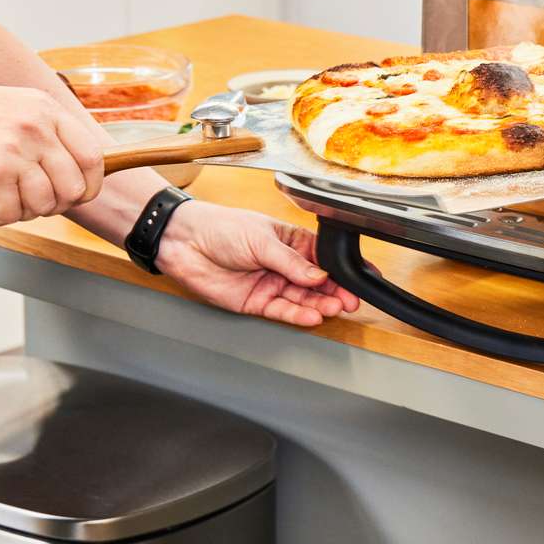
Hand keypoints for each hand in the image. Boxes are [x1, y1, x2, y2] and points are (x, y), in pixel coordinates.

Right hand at [0, 80, 103, 225]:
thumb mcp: (12, 108)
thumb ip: (43, 132)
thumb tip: (71, 172)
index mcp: (45, 109)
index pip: (92, 156)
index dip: (88, 185)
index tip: (74, 196)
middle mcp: (35, 128)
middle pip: (73, 188)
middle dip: (53, 205)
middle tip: (25, 202)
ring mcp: (14, 150)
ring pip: (43, 205)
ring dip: (21, 212)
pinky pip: (10, 214)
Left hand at [154, 200, 361, 326]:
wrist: (185, 242)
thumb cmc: (220, 227)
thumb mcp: (261, 239)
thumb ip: (291, 261)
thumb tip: (319, 276)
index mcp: (290, 240)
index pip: (322, 256)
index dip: (341, 269)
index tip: (359, 279)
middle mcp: (283, 264)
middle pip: (316, 281)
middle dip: (336, 291)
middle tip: (351, 300)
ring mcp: (271, 283)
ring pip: (302, 298)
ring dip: (320, 304)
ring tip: (336, 308)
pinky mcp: (256, 301)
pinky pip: (282, 310)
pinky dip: (298, 314)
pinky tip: (312, 315)